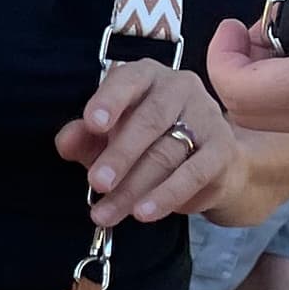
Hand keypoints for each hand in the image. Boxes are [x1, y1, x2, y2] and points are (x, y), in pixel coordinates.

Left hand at [57, 62, 236, 229]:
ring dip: (133, 188)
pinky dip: (166, 195)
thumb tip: (65, 142)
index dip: (110, 101)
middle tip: (97, 183)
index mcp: (145, 76)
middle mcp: (179, 88)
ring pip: (166, 153)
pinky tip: (144, 213)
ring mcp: (205, 116)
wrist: (204, 163)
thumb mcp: (106, 138)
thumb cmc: (144, 142)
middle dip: (120, 155)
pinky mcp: (222, 149)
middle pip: (149, 120)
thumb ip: (84, 138)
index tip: (92, 124)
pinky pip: (194, 173)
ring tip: (106, 213)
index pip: (128, 80)